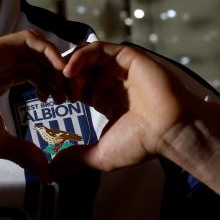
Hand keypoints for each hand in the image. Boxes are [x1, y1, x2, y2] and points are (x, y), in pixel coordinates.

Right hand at [0, 30, 67, 180]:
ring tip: (65, 84)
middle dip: (60, 75)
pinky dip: (48, 50)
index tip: (64, 103)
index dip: (54, 84)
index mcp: (1, 79)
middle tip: (71, 95)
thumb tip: (45, 174)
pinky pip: (29, 40)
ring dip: (57, 62)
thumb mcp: (0, 142)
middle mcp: (1, 63)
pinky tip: (59, 69)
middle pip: (40, 59)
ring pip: (38, 47)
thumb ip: (23, 152)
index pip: (35, 72)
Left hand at [53, 42, 191, 173]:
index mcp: (103, 98)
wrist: (169, 131)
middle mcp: (110, 80)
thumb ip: (75, 159)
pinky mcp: (128, 57)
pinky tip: (70, 71)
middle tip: (51, 88)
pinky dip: (81, 55)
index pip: (74, 85)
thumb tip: (51, 172)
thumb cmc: (141, 143)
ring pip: (85, 56)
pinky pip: (99, 48)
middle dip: (59, 76)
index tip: (49, 100)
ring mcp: (119, 67)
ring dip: (69, 65)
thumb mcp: (100, 154)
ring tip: (61, 80)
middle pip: (77, 68)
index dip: (59, 89)